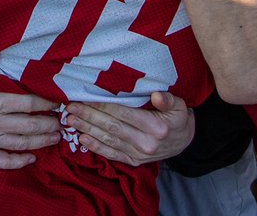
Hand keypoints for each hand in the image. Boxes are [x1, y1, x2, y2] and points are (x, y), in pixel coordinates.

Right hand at [0, 54, 60, 166]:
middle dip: (50, 123)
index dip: (45, 103)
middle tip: (64, 120)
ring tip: (57, 136)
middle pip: (29, 125)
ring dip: (42, 141)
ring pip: (22, 143)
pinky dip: (21, 160)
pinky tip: (32, 157)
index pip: (25, 102)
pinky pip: (4, 161)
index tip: (58, 101)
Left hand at [65, 92, 194, 165]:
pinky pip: (112, 154)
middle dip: (89, 116)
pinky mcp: (134, 161)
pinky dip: (96, 147)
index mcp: (156, 127)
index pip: (124, 114)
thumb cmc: (178, 117)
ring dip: (87, 130)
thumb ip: (167, 99)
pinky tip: (82, 139)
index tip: (86, 97)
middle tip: (71, 107)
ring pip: (108, 140)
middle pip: (112, 127)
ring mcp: (138, 154)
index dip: (103, 106)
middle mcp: (146, 143)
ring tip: (71, 120)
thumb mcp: (179, 105)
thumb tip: (156, 95)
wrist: (185, 141)